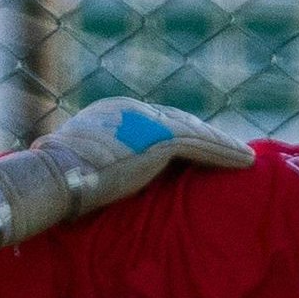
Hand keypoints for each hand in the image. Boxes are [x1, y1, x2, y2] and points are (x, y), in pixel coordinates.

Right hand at [0, 97, 250, 249]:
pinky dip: (226, 154)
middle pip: (179, 121)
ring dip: (222, 144)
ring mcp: (147, 122)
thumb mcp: (72, 170)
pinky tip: (246, 161)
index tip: (192, 146)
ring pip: (196, 131)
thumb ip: (87, 169)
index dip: (176, 133)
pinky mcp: (162, 139)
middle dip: (203, 135)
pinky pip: (203, 146)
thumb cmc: (52, 183)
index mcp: (110, 114)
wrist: (52, 178)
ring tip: (243, 157)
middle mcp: (131, 111)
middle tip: (226, 148)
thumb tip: (73, 186)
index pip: (152, 120)